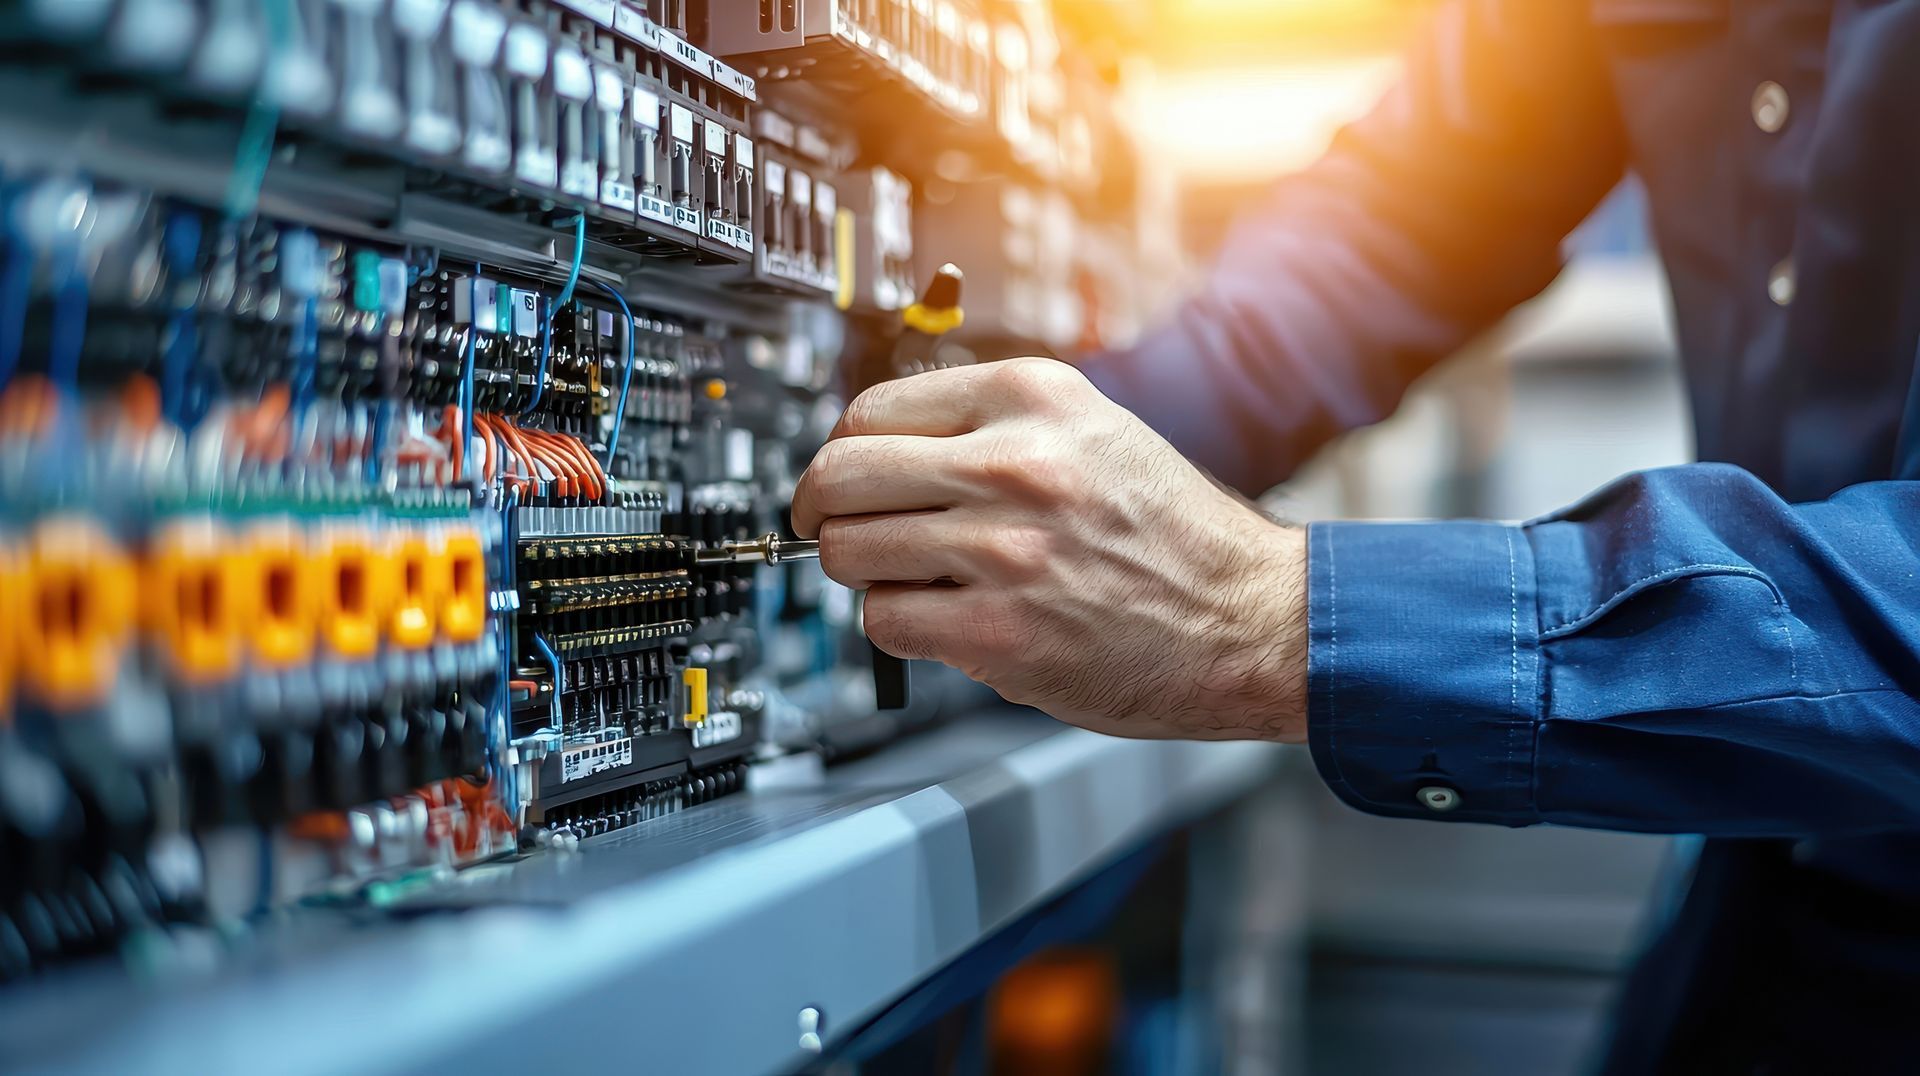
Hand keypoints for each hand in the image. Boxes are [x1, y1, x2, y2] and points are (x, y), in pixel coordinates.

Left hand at [792, 358, 1307, 741]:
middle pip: (840, 474)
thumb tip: (885, 449)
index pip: (872, 408)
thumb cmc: (1176, 537)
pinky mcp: (999, 630)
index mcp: (1033, 398)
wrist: (1251, 618)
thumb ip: (995, 427)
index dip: (840, 449)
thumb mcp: (1093, 433)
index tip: (839, 476)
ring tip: (905, 580)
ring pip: (850, 549)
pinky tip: (940, 621)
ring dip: (862, 572)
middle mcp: (1013, 462)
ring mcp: (1003, 548)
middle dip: (822, 509)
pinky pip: (884, 619)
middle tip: (826, 528)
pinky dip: (896, 626)